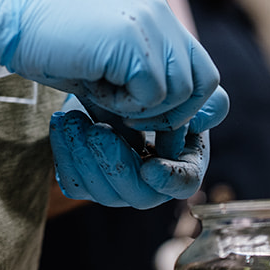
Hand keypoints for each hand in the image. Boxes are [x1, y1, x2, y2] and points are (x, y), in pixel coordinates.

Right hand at [0, 0, 223, 129]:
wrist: (7, 17)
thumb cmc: (49, 42)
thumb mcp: (107, 60)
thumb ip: (143, 77)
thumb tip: (179, 118)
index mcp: (153, 10)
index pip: (199, 64)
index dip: (187, 102)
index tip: (154, 122)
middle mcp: (157, 10)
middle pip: (204, 80)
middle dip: (174, 113)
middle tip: (132, 118)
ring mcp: (147, 21)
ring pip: (181, 90)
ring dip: (145, 109)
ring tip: (106, 97)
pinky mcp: (131, 38)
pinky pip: (152, 92)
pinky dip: (125, 104)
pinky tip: (95, 90)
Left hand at [49, 92, 221, 207]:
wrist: (100, 76)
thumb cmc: (146, 81)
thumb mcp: (177, 81)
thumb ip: (202, 96)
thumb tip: (208, 116)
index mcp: (180, 160)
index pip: (183, 182)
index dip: (170, 179)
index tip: (151, 166)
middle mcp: (149, 180)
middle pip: (139, 194)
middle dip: (116, 164)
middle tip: (98, 131)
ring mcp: (117, 184)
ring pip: (102, 193)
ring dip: (85, 157)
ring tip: (72, 119)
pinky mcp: (86, 179)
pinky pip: (73, 183)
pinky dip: (64, 154)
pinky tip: (60, 122)